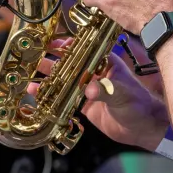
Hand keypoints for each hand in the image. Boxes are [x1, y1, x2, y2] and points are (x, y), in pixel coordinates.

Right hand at [29, 43, 166, 151]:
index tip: (51, 44)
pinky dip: (51, 98)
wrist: (143, 128)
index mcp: (105, 63)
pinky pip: (64, 99)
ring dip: (48, 79)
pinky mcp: (85, 104)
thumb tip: (89, 90)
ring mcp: (88, 88)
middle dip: (51, 60)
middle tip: (33, 57)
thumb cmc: (138, 105)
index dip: (67, 46)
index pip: (84, 50)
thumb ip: (105, 91)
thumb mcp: (123, 94)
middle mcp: (94, 73)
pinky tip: (37, 97)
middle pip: (69, 64)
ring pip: (64, 81)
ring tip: (29, 77)